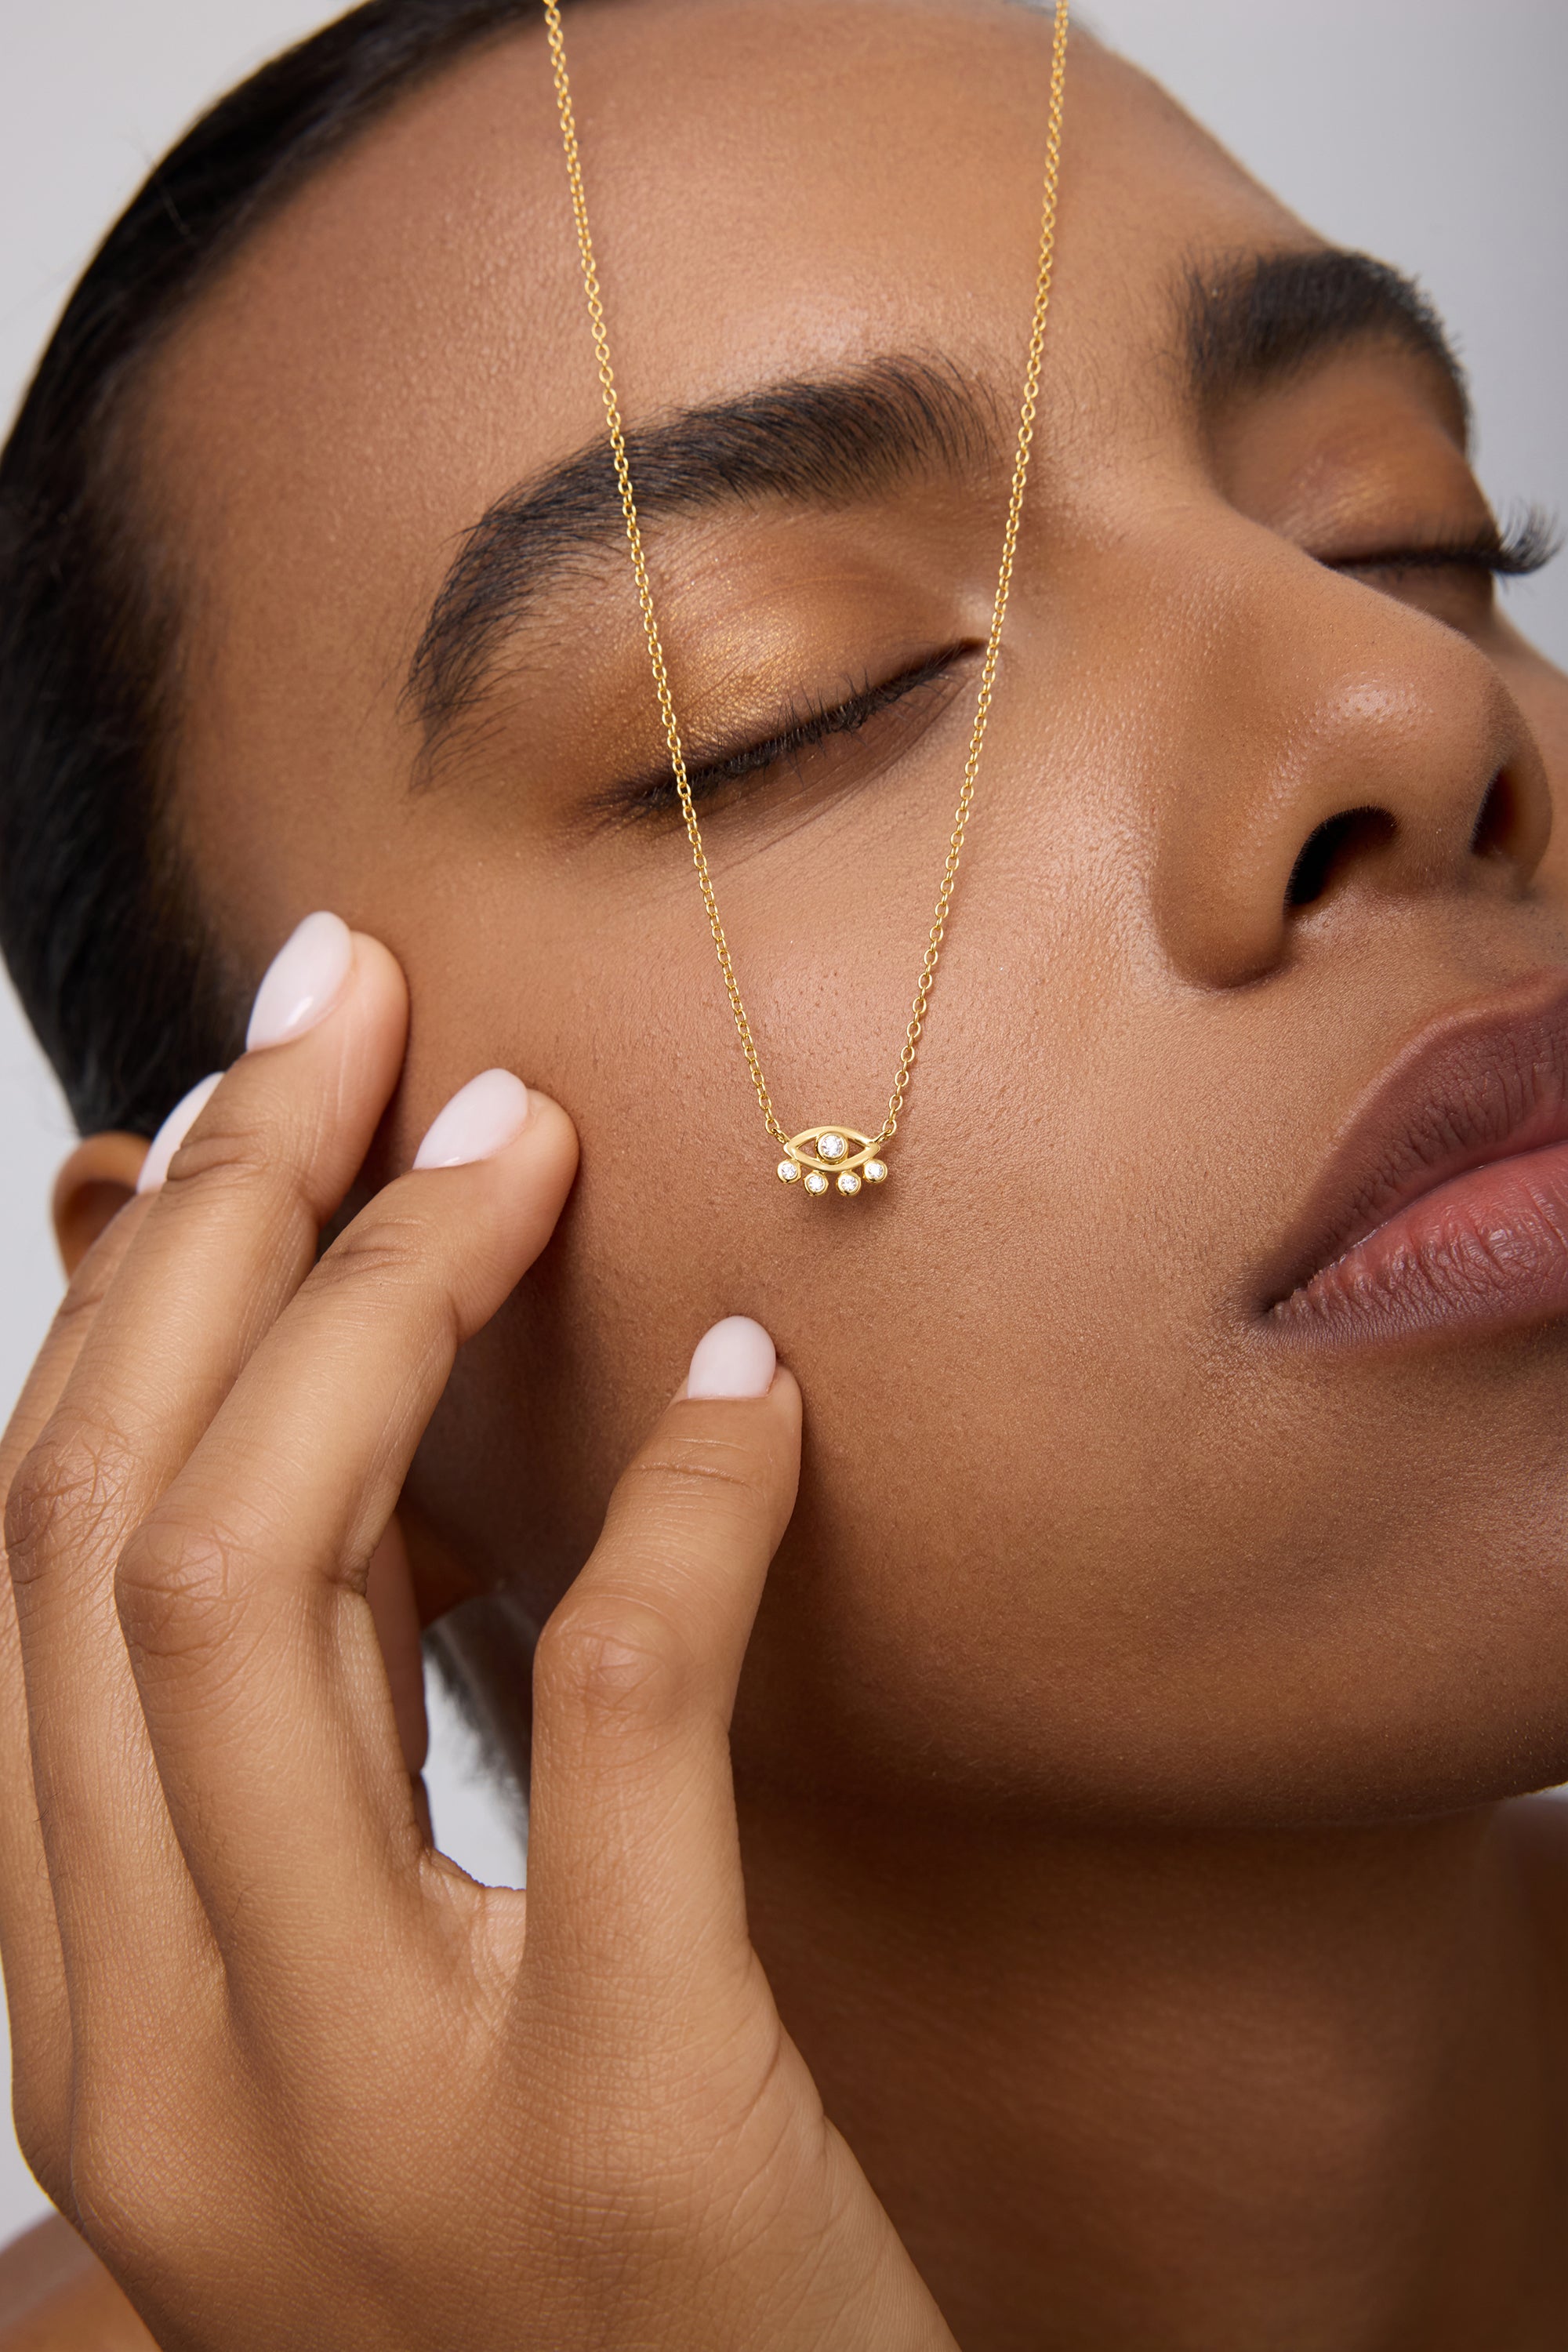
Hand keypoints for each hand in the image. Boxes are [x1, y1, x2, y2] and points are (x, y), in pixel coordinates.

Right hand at [0, 921, 954, 2350]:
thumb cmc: (558, 2274)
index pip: (29, 1558)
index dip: (133, 1276)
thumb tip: (305, 1410)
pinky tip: (753, 1382)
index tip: (253, 1083)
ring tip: (531, 1141)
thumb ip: (298, 1747)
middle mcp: (164, 2063)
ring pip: (268, 1580)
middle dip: (230, 1216)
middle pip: (115, 1520)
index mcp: (89, 2016)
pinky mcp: (622, 2132)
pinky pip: (610, 1711)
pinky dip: (680, 1503)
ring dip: (394, 1304)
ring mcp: (364, 2114)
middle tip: (370, 1016)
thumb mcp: (357, 2009)